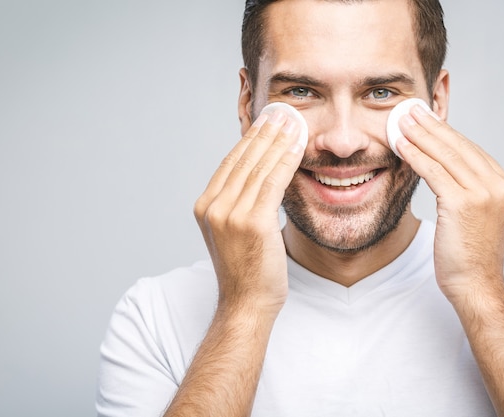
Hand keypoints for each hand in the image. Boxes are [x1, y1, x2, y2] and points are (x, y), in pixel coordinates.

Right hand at [194, 110, 304, 314]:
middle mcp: (213, 207)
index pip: (230, 164)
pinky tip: (298, 147)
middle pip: (243, 160)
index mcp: (205, 207)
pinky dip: (286, 161)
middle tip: (282, 113)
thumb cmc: (245, 271)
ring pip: (258, 168)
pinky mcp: (252, 223)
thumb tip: (257, 179)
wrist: (245, 303)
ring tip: (292, 122)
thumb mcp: (232, 232)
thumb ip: (238, 204)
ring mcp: (230, 215)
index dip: (249, 140)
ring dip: (278, 142)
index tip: (265, 122)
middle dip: (265, 133)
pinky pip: (273, 183)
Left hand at [396, 104, 503, 302]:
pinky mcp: (464, 203)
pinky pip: (433, 172)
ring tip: (400, 120)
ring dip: (419, 135)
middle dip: (430, 126)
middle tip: (409, 109)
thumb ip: (464, 190)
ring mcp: (484, 193)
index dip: (444, 132)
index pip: (470, 150)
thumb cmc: (469, 255)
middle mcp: (499, 185)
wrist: (476, 285)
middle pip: (459, 146)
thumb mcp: (473, 216)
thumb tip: (440, 167)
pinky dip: (415, 155)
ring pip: (446, 155)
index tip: (425, 118)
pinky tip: (400, 144)